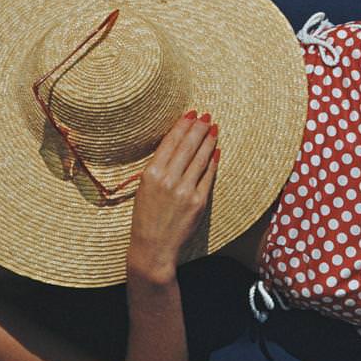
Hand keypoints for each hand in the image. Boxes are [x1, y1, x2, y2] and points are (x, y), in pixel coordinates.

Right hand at [127, 111, 220, 280]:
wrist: (153, 247)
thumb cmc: (145, 217)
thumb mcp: (144, 188)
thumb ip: (159, 168)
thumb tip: (177, 146)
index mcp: (151, 174)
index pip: (170, 142)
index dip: (182, 126)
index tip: (191, 114)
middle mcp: (168, 180)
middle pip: (187, 146)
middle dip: (198, 128)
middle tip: (207, 116)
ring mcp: (184, 191)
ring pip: (200, 159)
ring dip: (208, 141)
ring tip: (214, 129)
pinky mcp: (198, 202)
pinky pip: (208, 176)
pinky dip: (213, 162)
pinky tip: (216, 151)